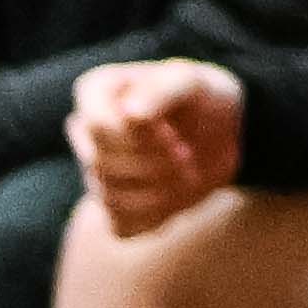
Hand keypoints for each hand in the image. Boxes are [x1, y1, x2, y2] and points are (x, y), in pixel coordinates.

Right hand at [70, 53, 245, 237]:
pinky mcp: (113, 206)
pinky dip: (157, 216)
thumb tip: (131, 113)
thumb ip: (165, 90)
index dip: (137, 139)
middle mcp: (87, 133)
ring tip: (189, 173)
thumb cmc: (202, 98)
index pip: (96, 125)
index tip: (174, 138)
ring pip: (110, 198)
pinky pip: (121, 225)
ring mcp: (96, 173)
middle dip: (155, 165)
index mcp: (97, 92)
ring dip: (161, 191)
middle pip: (101, 164)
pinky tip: (176, 195)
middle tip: (189, 156)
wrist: (221, 134)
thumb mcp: (194, 82)